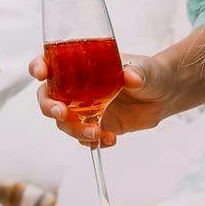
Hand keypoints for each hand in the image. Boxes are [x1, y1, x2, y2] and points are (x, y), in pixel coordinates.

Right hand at [29, 53, 172, 146]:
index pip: (52, 63)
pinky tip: (110, 139)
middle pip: (49, 98)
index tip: (41, 73)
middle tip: (63, 113)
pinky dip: (93, 142)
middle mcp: (77, 88)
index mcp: (82, 66)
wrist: (165, 95)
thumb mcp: (146, 69)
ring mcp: (85, 109)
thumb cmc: (150, 73)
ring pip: (64, 123)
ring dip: (75, 130)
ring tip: (98, 132)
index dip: (39, 67)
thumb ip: (138, 72)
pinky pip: (85, 138)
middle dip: (50, 107)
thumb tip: (131, 76)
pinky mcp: (97, 126)